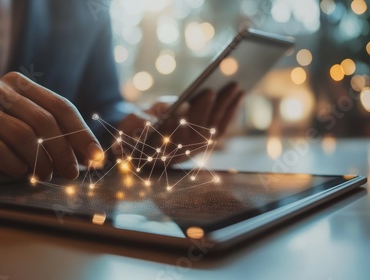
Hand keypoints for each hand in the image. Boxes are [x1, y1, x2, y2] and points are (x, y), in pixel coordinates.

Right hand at [0, 72, 102, 183]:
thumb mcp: (25, 130)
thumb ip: (54, 134)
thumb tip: (93, 156)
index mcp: (16, 83)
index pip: (60, 106)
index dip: (81, 133)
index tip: (96, 157)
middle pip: (43, 119)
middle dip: (63, 151)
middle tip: (71, 174)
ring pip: (21, 134)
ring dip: (40, 161)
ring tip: (45, 176)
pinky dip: (12, 164)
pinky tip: (19, 172)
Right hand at [118, 82, 242, 163]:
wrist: (138, 142)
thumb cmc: (134, 128)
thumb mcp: (131, 122)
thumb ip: (140, 122)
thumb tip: (156, 117)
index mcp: (164, 146)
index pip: (184, 132)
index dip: (197, 112)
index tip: (206, 93)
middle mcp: (183, 152)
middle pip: (205, 129)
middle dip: (216, 106)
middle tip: (227, 85)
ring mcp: (195, 149)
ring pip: (217, 130)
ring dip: (229, 109)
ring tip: (238, 88)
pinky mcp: (204, 144)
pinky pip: (221, 129)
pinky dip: (231, 113)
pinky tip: (237, 98)